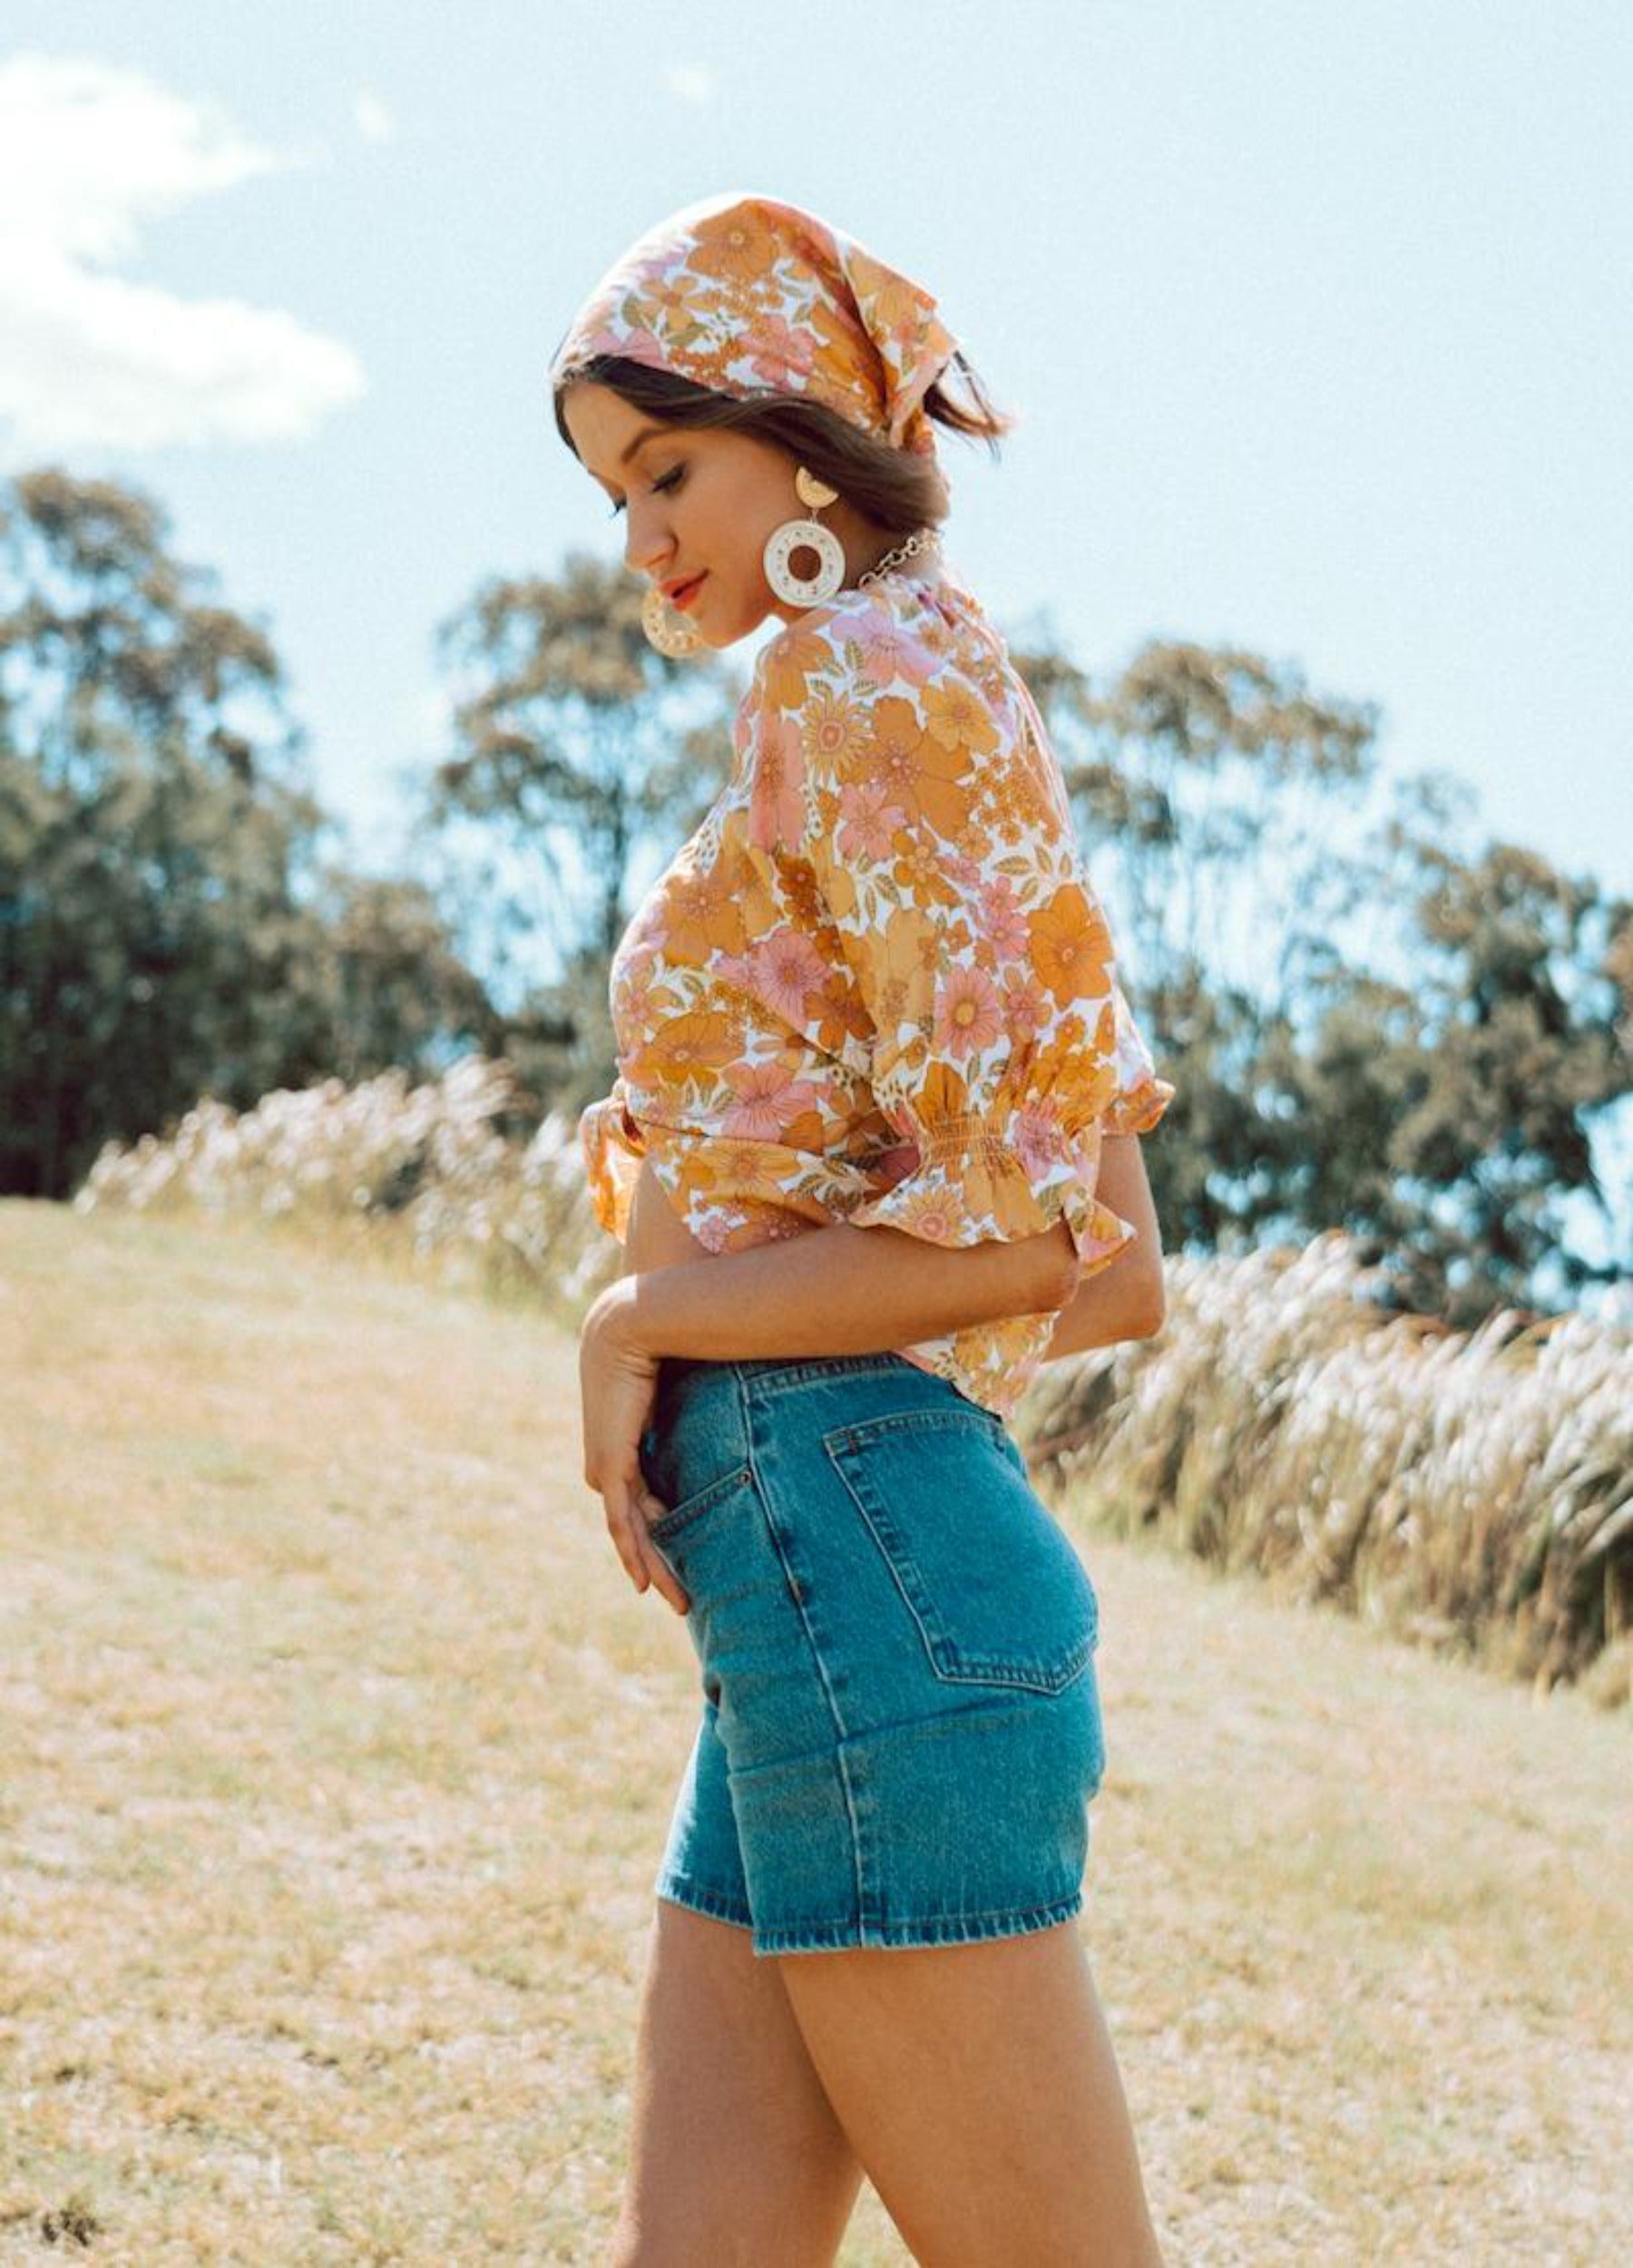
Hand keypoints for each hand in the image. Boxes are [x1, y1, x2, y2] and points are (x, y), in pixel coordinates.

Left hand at [578, 1280, 689, 1614]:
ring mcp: (606, 1462)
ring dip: (652, 1567)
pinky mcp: (609, 1464)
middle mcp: (609, 1455)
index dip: (662, 1528)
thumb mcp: (700, 1378)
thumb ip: (720, 1393)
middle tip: (684, 1596)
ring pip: (629, 1529)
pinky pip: (622, 1520)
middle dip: (659, 1561)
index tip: (689, 1554)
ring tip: (680, 1599)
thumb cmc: (671, 1334)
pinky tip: (644, 1583)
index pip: (642, 1495)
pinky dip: (633, 1552)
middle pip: (634, 1521)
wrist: (634, 1316)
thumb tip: (769, 1370)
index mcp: (626, 1436)